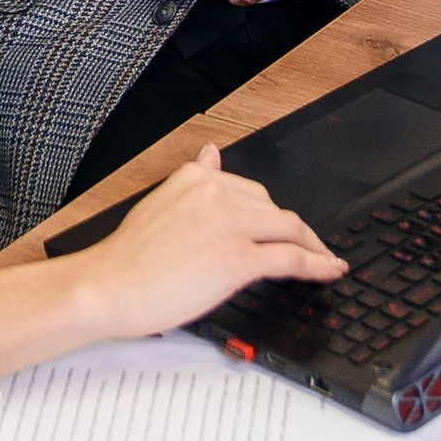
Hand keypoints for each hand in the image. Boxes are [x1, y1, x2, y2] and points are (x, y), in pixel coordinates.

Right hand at [85, 145, 344, 336]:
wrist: (110, 286)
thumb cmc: (128, 258)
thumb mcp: (161, 202)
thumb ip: (193, 180)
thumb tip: (212, 154)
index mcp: (196, 177)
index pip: (250, 190)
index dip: (271, 212)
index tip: (282, 224)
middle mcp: (216, 193)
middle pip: (273, 208)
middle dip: (294, 229)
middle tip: (308, 246)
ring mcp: (230, 225)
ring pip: (289, 228)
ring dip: (313, 245)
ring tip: (324, 258)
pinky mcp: (239, 258)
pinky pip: (291, 258)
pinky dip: (317, 264)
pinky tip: (329, 269)